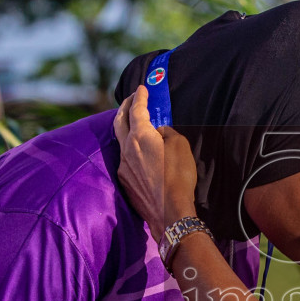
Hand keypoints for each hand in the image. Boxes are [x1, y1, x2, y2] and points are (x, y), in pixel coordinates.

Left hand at [115, 85, 198, 230]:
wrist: (170, 212)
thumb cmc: (178, 177)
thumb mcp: (181, 146)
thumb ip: (167, 133)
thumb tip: (159, 133)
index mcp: (140, 136)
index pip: (137, 109)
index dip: (140, 97)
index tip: (141, 88)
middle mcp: (127, 149)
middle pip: (119, 121)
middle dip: (124, 107)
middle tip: (130, 99)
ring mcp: (123, 167)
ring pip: (122, 142)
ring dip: (127, 130)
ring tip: (135, 126)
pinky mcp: (125, 182)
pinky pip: (126, 160)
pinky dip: (132, 151)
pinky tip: (141, 155)